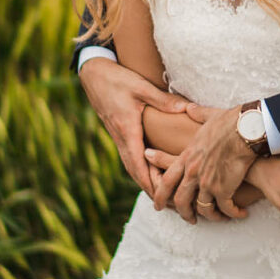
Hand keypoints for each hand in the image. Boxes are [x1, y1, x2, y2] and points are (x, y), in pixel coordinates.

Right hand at [79, 58, 186, 198]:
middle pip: (135, 172)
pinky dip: (141, 169)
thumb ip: (163, 100)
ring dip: (146, 181)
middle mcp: (121, 138)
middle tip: (169, 205)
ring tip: (163, 196)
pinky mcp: (119, 132)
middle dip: (151, 189)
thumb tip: (186, 109)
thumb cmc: (117, 79)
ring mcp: (118, 136)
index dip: (150, 183)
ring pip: (132, 166)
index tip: (162, 199)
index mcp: (127, 130)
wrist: (93, 74)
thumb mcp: (141, 87)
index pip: (138, 165)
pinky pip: (130, 157)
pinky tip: (152, 173)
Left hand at [152, 104, 254, 220]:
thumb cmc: (232, 120)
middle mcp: (193, 171)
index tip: (157, 204)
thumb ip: (197, 114)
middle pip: (180, 200)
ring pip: (202, 208)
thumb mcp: (209, 116)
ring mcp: (207, 182)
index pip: (167, 179)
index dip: (160, 194)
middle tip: (189, 219)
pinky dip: (233, 213)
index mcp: (188, 156)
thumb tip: (189, 107)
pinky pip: (225, 209)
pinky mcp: (224, 188)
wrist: (247, 129)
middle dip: (184, 213)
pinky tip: (241, 213)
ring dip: (211, 216)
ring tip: (220, 218)